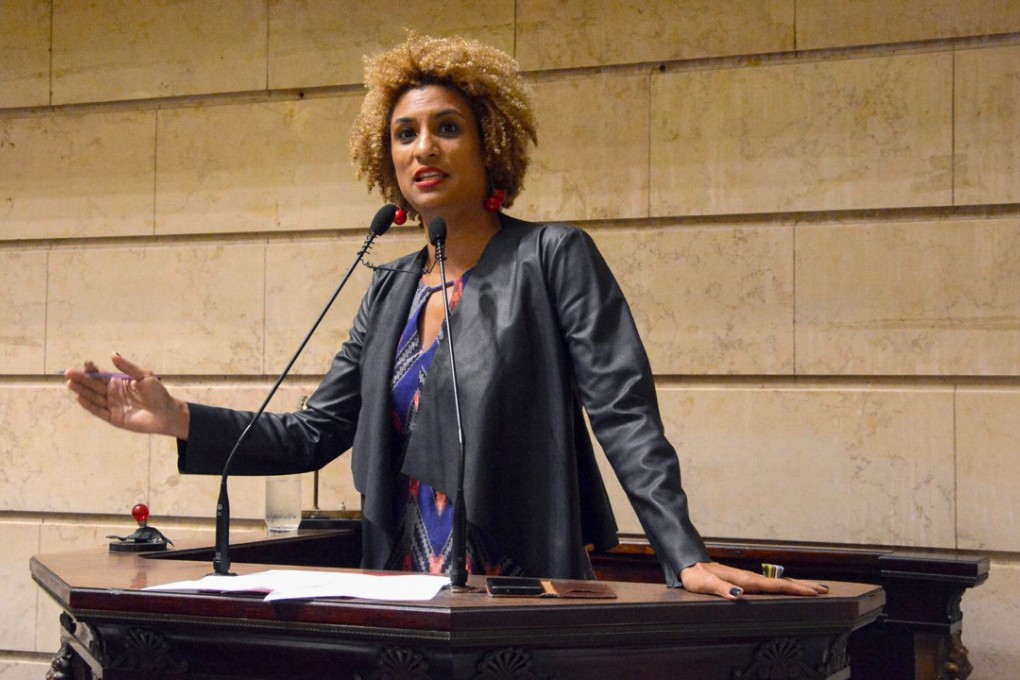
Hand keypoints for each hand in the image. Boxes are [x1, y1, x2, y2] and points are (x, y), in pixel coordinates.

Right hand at [64, 353, 189, 438]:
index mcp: (119, 382)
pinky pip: (98, 411)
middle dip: (81, 379)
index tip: (87, 363)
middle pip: (94, 385)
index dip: (93, 370)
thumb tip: (113, 354)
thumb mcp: (144, 376)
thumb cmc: (157, 393)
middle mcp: (113, 393)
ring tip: (69, 383)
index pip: (102, 375)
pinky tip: (79, 398)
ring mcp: (112, 406)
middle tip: (68, 372)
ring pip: (94, 397)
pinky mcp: (114, 418)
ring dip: (81, 390)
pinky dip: (89, 405)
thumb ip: (127, 367)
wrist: (166, 413)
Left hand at [680, 561, 828, 599]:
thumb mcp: (704, 584)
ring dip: (797, 585)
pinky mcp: (746, 580)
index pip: (774, 586)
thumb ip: (721, 589)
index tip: (814, 591)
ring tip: (816, 588)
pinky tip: (789, 588)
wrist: (689, 565)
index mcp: (744, 580)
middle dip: (803, 585)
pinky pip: (770, 584)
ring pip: (778, 582)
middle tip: (826, 589)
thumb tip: (739, 595)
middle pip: (781, 582)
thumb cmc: (696, 577)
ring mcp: (749, 578)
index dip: (794, 589)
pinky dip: (785, 585)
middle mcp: (750, 578)